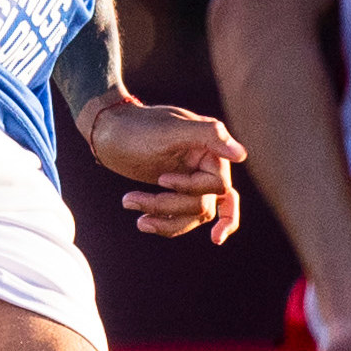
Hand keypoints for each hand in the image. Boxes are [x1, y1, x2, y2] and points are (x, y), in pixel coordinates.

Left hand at [81, 97, 246, 242]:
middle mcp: (207, 166)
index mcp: (212, 149)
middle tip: (131, 199)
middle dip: (168, 206)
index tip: (161, 179)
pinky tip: (142, 221)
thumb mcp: (172, 129)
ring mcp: (192, 181)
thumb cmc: (139, 127)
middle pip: (204, 205)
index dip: (190, 188)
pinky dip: (164, 223)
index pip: (218, 186)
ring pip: (193, 216)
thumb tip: (242, 155)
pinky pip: (183, 219)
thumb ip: (210, 135)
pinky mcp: (177, 193)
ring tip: (129, 205)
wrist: (109, 131)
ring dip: (162, 218)